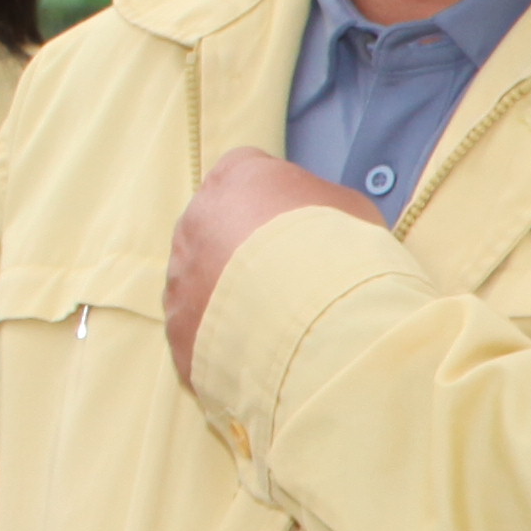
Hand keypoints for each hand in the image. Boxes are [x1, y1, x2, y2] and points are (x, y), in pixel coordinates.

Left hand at [169, 149, 380, 388]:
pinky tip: (262, 354)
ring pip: (202, 284)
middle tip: (289, 283)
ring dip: (232, 300)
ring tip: (280, 325)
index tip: (300, 233)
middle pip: (217, 232)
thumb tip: (327, 226)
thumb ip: (325, 209)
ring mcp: (180, 273)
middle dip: (248, 255)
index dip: (276, 209)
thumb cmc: (343, 249)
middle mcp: (195, 218)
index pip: (248, 179)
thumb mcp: (352, 210)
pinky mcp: (178, 325)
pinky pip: (199, 332)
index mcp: (236, 176)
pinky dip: (225, 342)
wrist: (317, 313)